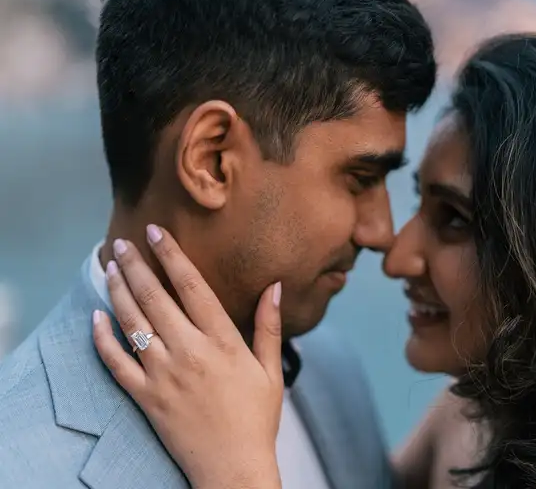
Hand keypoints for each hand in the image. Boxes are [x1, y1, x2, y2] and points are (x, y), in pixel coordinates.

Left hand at [92, 225, 282, 488]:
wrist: (233, 466)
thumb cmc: (257, 418)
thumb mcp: (271, 370)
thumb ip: (269, 326)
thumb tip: (275, 286)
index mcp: (222, 341)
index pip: (192, 288)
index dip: (173, 257)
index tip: (157, 233)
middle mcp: (189, 351)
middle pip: (155, 298)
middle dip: (136, 266)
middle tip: (122, 242)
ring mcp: (163, 374)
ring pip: (133, 323)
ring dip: (118, 291)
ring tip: (109, 267)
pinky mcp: (145, 396)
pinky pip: (116, 363)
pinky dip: (103, 338)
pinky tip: (96, 316)